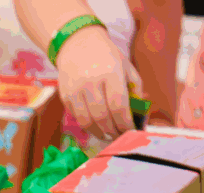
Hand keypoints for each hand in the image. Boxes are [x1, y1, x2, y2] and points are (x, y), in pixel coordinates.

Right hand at [54, 25, 143, 140]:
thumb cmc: (107, 56)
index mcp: (111, 74)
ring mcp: (75, 90)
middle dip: (113, 131)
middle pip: (102, 117)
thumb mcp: (126, 66)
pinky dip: (88, 126)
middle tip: (121, 138)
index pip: (118, 106)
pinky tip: (96, 127)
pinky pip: (77, 117)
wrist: (77, 44)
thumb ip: (134, 88)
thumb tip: (139, 112)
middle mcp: (91, 83)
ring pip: (87, 121)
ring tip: (108, 136)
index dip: (125, 124)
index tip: (131, 131)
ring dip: (99, 133)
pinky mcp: (65, 96)